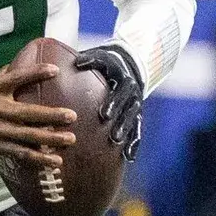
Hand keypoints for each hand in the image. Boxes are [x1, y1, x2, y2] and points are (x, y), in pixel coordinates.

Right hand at [0, 63, 76, 169]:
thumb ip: (2, 77)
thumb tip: (21, 63)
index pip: (16, 78)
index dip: (35, 73)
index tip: (55, 70)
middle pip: (29, 112)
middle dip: (52, 115)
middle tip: (72, 116)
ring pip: (28, 136)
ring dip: (51, 139)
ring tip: (69, 140)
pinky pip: (21, 153)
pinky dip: (38, 158)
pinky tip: (54, 161)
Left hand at [75, 45, 142, 160]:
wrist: (130, 65)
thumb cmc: (109, 63)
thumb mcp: (102, 57)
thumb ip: (90, 60)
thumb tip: (77, 62)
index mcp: (125, 81)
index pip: (121, 93)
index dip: (113, 104)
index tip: (104, 116)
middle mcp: (133, 95)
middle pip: (128, 111)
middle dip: (120, 122)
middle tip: (113, 136)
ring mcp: (136, 107)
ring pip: (133, 122)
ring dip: (127, 134)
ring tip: (117, 144)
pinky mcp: (137, 116)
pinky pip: (137, 132)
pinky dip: (134, 144)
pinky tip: (129, 157)